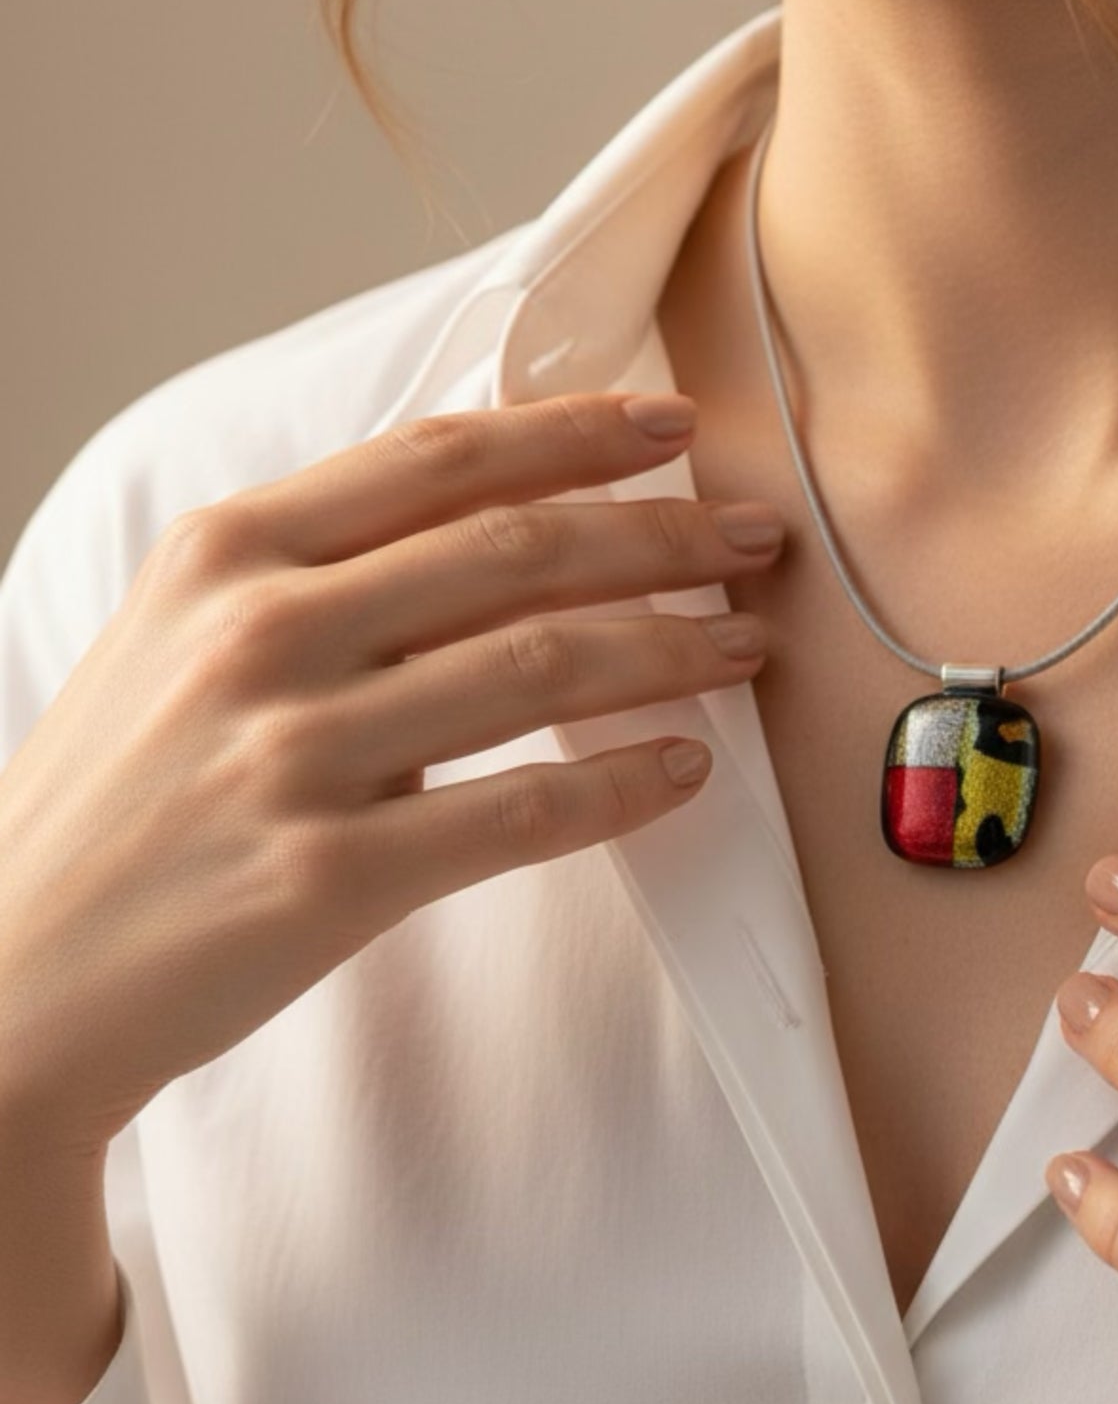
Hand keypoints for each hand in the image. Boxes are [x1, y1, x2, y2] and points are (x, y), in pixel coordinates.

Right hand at [0, 391, 787, 1160]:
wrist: (8, 977)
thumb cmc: (116, 798)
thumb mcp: (178, 633)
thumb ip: (315, 566)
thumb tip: (492, 507)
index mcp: (229, 553)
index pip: (442, 460)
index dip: (576, 434)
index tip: (676, 426)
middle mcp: (261, 633)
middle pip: (518, 550)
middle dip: (663, 535)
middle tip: (757, 539)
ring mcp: (294, 754)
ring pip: (543, 665)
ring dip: (673, 648)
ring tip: (746, 644)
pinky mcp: (328, 875)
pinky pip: (525, 811)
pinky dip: (623, 783)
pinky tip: (683, 768)